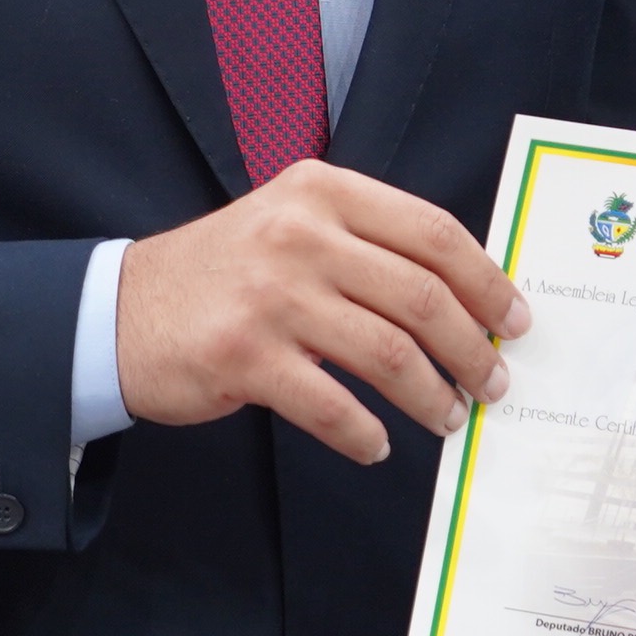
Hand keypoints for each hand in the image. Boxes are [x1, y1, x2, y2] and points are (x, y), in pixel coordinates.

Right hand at [113, 160, 527, 463]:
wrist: (121, 309)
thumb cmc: (229, 271)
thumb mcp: (296, 223)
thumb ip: (370, 244)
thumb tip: (467, 297)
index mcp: (324, 191)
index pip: (434, 232)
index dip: (487, 282)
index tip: (515, 321)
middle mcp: (300, 235)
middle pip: (421, 296)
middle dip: (471, 348)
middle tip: (493, 383)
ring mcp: (271, 296)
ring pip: (387, 353)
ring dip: (431, 395)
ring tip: (449, 418)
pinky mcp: (243, 356)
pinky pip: (331, 406)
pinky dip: (365, 434)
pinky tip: (378, 444)